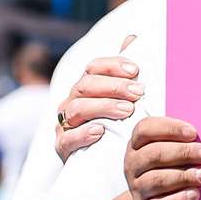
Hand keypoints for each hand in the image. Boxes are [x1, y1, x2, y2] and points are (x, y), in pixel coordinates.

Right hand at [54, 35, 142, 160]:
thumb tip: (133, 37)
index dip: (112, 66)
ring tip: (126, 111)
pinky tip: (100, 132)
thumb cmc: (116, 124)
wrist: (101, 162)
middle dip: (114, 87)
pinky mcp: (62, 146)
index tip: (136, 70)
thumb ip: (127, 72)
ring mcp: (64, 123)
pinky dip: (82, 134)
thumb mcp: (125, 99)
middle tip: (138, 93)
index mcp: (85, 87)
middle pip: (85, 86)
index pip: (92, 67)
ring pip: (76, 109)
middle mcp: (71, 101)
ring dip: (102, 107)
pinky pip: (66, 138)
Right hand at [123, 116, 200, 199]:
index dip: (169, 129)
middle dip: (184, 152)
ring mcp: (137, 189)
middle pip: (154, 154)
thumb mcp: (172, 153)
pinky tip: (195, 195)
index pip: (145, 129)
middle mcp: (133, 165)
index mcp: (137, 144)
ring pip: (156, 180)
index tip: (193, 133)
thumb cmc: (170, 170)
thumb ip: (185, 143)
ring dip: (184, 176)